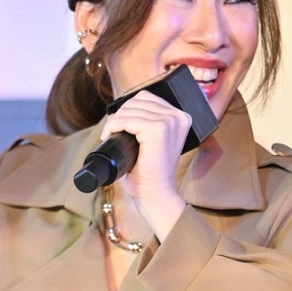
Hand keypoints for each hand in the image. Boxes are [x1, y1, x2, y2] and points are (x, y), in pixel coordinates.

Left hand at [95, 89, 192, 239]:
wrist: (155, 193)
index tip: (119, 126)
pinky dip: (113, 126)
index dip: (128, 109)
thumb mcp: (154, 141)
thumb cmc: (150, 171)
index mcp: (181, 117)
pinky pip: (126, 119)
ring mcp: (170, 122)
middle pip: (138, 100)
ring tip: (111, 135)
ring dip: (114, 121)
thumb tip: (126, 106)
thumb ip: (150, 122)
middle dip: (120, 114)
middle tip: (113, 132)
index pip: (147, 97)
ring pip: (130, 109)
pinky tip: (110, 136)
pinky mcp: (158, 130)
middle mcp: (179, 117)